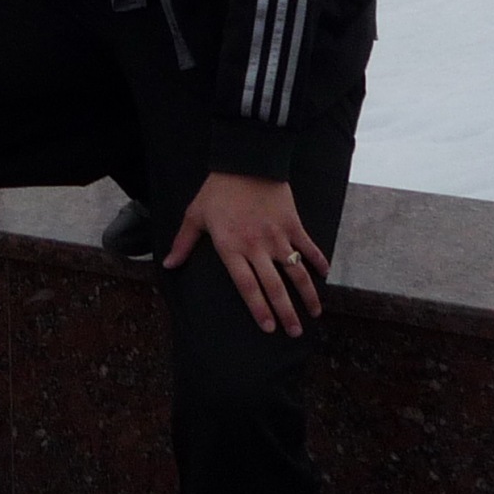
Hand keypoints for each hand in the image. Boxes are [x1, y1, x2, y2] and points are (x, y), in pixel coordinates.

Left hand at [162, 172, 329, 336]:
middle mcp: (257, 247)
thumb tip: (168, 265)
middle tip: (294, 333)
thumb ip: (184, 243)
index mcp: (232, 248)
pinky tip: (324, 274)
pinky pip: (309, 246)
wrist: (246, 160)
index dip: (258, 309)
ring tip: (315, 314)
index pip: (247, 287)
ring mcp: (278, 236)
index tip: (268, 328)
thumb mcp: (195, 215)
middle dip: (286, 313)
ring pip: (296, 272)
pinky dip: (318, 260)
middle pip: (274, 287)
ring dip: (307, 294)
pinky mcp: (293, 223)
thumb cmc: (217, 190)